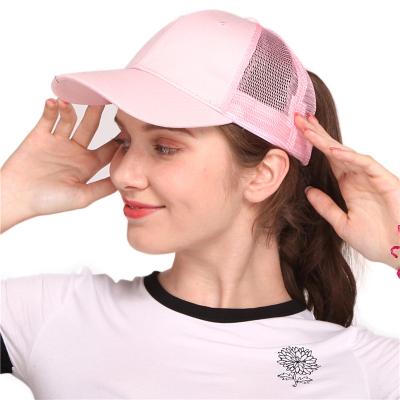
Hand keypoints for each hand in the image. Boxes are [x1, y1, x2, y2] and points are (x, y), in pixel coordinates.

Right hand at [1, 98, 119, 219]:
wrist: (17, 197)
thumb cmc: (49, 201)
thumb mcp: (82, 197)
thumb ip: (103, 187)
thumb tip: (124, 179)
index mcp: (88, 165)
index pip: (109, 148)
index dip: (119, 138)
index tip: (129, 126)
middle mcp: (75, 151)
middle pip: (91, 128)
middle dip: (98, 114)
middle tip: (106, 99)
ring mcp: (58, 142)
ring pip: (70, 119)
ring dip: (73, 109)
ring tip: (76, 99)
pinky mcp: (40, 136)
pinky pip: (48, 118)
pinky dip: (51, 109)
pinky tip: (55, 102)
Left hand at [294, 112, 399, 269]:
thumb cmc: (376, 241)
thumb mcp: (341, 223)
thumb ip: (325, 206)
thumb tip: (308, 190)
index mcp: (348, 186)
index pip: (328, 160)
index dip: (313, 146)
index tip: (298, 132)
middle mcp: (358, 177)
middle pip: (333, 151)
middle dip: (316, 134)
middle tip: (298, 118)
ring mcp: (371, 177)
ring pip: (346, 153)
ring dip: (326, 140)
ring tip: (308, 128)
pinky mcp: (385, 180)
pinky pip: (365, 163)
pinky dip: (349, 156)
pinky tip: (331, 150)